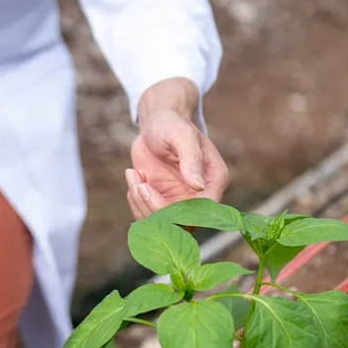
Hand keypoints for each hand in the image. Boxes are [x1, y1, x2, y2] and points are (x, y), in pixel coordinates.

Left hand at [126, 78, 229, 219]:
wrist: (156, 126)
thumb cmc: (172, 125)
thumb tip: (197, 185)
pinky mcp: (163, 203)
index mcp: (214, 180)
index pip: (204, 209)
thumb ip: (191, 158)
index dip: (177, 210)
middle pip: (181, 223)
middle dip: (153, 207)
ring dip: (140, 202)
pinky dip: (135, 199)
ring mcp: (181, 202)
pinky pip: (148, 215)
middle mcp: (201, 196)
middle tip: (139, 183)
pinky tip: (133, 176)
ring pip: (162, 223)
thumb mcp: (181, 135)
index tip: (149, 190)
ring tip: (133, 174)